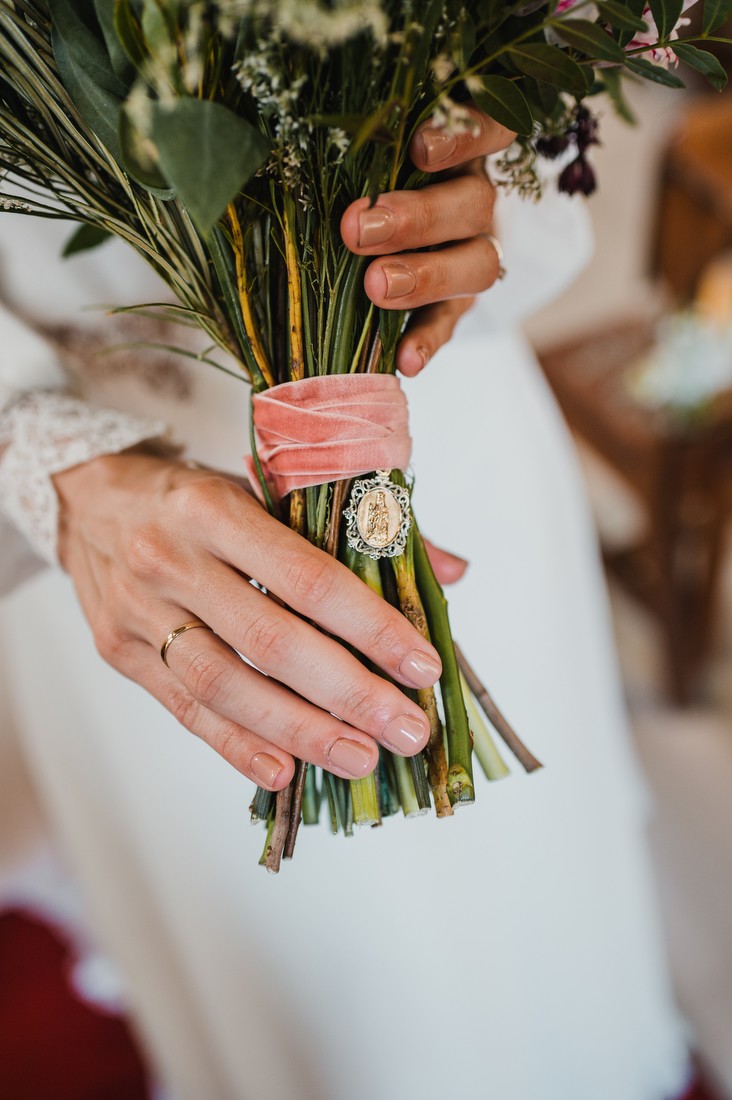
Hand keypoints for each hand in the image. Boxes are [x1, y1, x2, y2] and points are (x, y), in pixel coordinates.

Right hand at [53, 452, 441, 791]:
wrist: (86, 498)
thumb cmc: (192, 495)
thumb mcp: (264, 487)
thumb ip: (354, 530)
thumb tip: (447, 571)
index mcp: (215, 508)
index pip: (307, 578)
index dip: (370, 627)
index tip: (422, 666)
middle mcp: (172, 560)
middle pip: (271, 642)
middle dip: (348, 694)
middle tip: (406, 730)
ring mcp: (140, 612)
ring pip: (225, 686)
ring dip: (299, 732)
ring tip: (361, 758)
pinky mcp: (120, 653)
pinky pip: (183, 709)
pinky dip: (235, 745)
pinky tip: (284, 771)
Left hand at [341, 105, 514, 376]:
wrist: (359, 235)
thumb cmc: (353, 175)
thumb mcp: (360, 154)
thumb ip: (355, 147)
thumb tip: (298, 135)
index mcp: (459, 150)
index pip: (492, 129)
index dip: (467, 135)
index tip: (420, 146)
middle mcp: (474, 200)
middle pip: (475, 203)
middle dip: (417, 218)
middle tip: (360, 230)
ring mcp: (473, 254)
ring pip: (479, 264)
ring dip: (427, 276)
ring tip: (377, 286)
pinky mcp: (456, 306)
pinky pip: (449, 325)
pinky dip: (427, 340)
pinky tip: (405, 359)